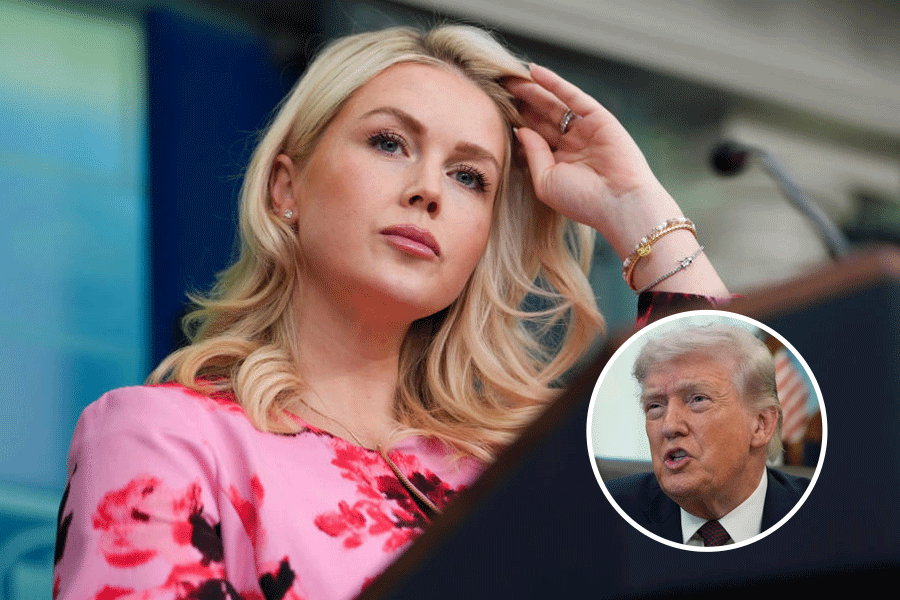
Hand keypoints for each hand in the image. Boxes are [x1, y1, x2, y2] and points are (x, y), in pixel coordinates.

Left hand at [506, 63, 675, 256]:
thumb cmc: (581, 200)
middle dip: (518, 104)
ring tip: (507, 78)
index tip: (490, 112)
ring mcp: (584, 130)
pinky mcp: (598, 117)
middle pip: (539, 118)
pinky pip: (572, 95)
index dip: (513, 124)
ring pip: (553, 104)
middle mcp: (571, 145)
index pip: (531, 138)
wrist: (618, 201)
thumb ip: (532, 153)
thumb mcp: (545, 181)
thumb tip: (519, 129)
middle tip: (494, 88)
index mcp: (558, 163)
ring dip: (531, 91)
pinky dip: (553, 82)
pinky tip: (533, 71)